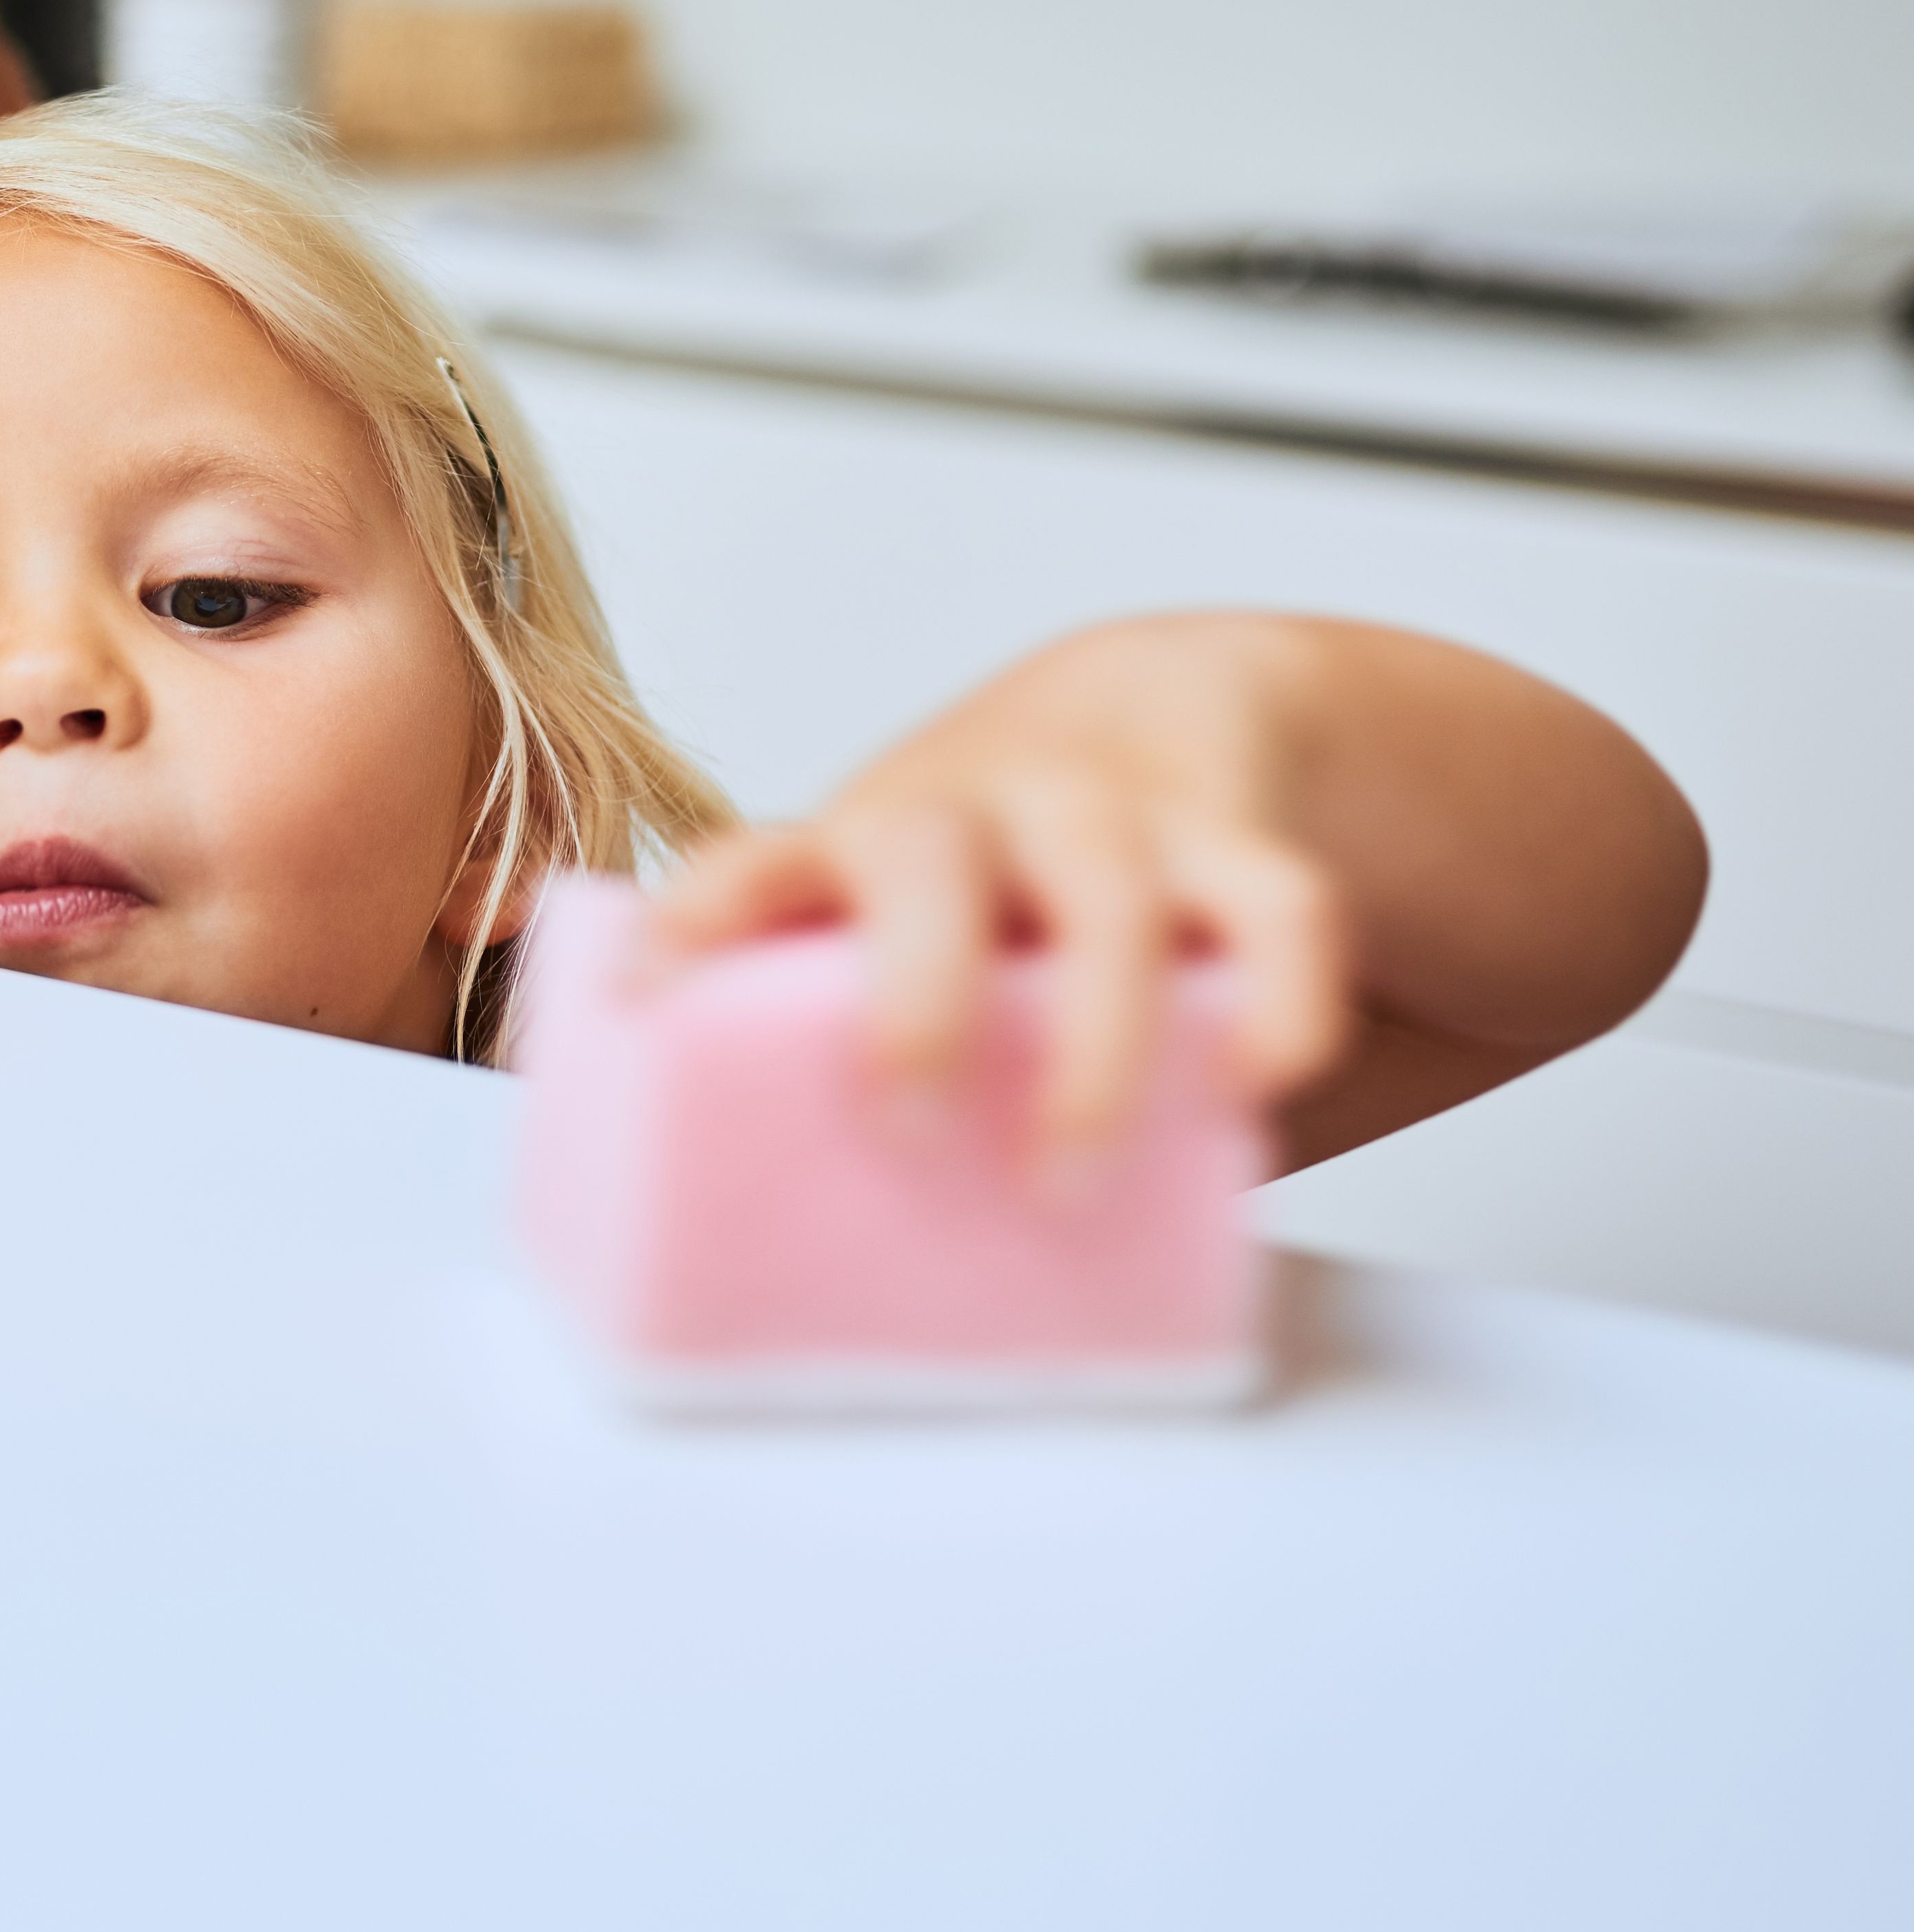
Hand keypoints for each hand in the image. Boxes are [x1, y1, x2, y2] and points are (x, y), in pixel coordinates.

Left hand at [642, 615, 1706, 1172]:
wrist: (1161, 706)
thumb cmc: (992, 882)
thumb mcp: (894, 919)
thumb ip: (842, 1030)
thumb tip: (761, 1225)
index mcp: (861, 845)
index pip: (754, 861)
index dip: (697, 921)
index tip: (646, 996)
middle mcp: (976, 810)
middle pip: (929, 868)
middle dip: (917, 1000)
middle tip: (908, 1131)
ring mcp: (1114, 814)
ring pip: (1110, 901)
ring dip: (1094, 1049)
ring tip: (1064, 1181)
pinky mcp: (1243, 840)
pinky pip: (1285, 907)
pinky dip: (1280, 1004)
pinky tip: (1249, 1093)